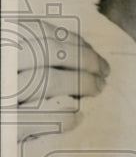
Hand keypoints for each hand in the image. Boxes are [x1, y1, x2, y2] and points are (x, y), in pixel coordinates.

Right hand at [11, 19, 109, 138]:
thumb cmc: (3, 87)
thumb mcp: (10, 58)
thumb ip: (27, 52)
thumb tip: (72, 49)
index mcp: (0, 40)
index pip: (39, 31)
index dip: (72, 41)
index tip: (92, 51)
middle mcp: (0, 62)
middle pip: (50, 52)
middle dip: (85, 60)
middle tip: (103, 71)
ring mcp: (0, 93)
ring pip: (49, 80)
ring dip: (82, 83)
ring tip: (96, 88)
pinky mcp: (3, 125)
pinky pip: (40, 117)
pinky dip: (64, 116)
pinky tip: (77, 116)